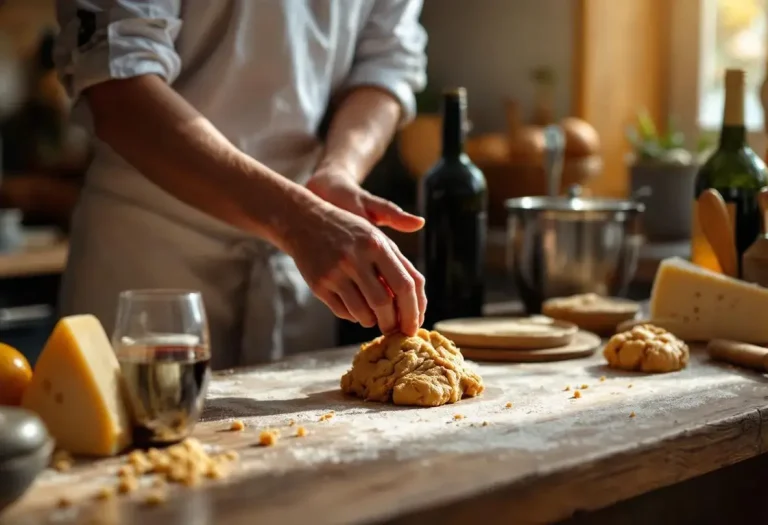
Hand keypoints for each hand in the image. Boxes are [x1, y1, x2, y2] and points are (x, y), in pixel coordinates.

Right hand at [306, 168, 426, 327]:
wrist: (305, 221)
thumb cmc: (350, 232)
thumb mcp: (378, 238)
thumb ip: (401, 264)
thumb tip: (418, 304)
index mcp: (377, 245)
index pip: (405, 285)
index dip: (414, 310)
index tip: (415, 325)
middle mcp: (356, 258)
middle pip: (384, 303)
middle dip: (394, 323)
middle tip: (396, 330)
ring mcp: (335, 272)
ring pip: (363, 313)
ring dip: (373, 322)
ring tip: (376, 319)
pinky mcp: (319, 284)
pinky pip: (343, 312)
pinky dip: (355, 317)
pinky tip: (358, 311)